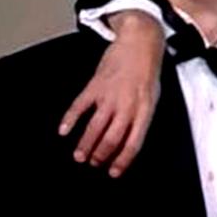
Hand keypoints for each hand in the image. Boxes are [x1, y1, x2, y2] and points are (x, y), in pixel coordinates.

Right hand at [59, 11, 163, 176]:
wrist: (140, 43)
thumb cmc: (147, 74)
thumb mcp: (152, 100)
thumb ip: (140, 121)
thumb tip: (126, 144)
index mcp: (144, 112)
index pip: (133, 143)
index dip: (122, 161)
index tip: (113, 172)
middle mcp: (127, 106)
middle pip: (112, 138)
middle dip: (101, 155)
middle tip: (93, 163)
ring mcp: (110, 95)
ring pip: (95, 126)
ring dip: (85, 144)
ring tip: (78, 156)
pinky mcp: (95, 84)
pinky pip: (80, 105)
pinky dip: (70, 119)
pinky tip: (63, 131)